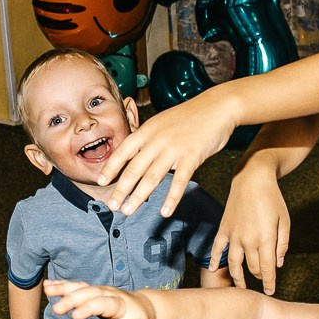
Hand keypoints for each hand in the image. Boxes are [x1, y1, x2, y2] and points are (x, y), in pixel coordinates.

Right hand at [46, 279, 153, 318]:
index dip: (89, 308)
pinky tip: (48, 285)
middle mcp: (108, 293)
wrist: (141, 307)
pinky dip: (62, 284)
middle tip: (56, 309)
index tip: (74, 316)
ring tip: (47, 290)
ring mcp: (99, 290)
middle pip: (89, 293)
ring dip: (64, 288)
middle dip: (72, 299)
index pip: (102, 304)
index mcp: (119, 303)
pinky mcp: (92, 290)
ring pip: (81, 286)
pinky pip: (76, 285)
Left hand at [100, 94, 236, 217]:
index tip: (101, 181)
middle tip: (111, 205)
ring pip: (152, 177)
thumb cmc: (190, 116)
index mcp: (148, 130)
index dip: (111, 166)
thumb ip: (149, 139)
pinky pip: (179, 181)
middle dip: (121, 189)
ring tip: (128, 211)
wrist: (218, 106)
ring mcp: (174, 148)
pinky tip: (165, 212)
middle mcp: (157, 140)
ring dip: (138, 196)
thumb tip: (135, 155)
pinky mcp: (192, 156)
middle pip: (134, 168)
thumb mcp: (163, 122)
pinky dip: (171, 198)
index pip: (124, 150)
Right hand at [216, 162, 290, 291]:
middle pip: (252, 267)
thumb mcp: (284, 221)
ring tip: (241, 287)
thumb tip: (278, 264)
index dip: (269, 283)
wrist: (252, 179)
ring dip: (238, 277)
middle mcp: (248, 240)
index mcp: (265, 239)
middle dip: (258, 277)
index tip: (270, 292)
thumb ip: (282, 244)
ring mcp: (234, 235)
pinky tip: (214, 270)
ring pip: (234, 263)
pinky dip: (214, 260)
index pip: (267, 269)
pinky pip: (217, 248)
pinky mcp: (224, 228)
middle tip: (261, 282)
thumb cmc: (273, 199)